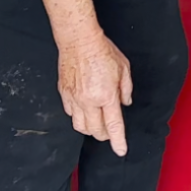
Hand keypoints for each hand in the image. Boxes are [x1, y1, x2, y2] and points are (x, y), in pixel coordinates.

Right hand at [57, 29, 133, 155]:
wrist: (79, 40)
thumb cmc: (103, 51)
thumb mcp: (124, 68)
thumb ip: (126, 89)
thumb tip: (125, 103)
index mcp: (106, 95)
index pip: (114, 125)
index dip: (118, 140)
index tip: (121, 150)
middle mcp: (89, 101)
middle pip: (95, 130)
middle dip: (104, 135)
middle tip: (109, 131)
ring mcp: (74, 99)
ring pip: (80, 127)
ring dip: (90, 129)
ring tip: (97, 124)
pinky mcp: (64, 95)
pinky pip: (70, 115)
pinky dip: (78, 118)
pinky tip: (84, 111)